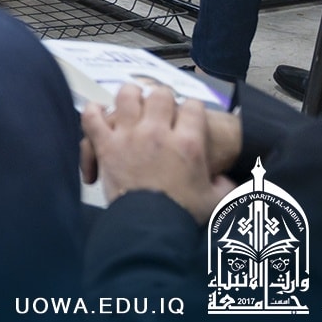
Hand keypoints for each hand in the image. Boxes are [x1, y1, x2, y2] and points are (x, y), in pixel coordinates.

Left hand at [80, 84, 232, 222]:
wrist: (151, 227)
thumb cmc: (184, 214)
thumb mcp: (215, 200)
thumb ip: (225, 186)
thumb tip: (228, 182)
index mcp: (188, 142)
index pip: (192, 107)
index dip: (192, 106)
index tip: (190, 111)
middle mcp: (158, 132)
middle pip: (159, 96)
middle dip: (162, 96)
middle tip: (160, 103)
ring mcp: (130, 136)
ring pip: (127, 98)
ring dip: (129, 95)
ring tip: (131, 98)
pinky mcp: (106, 145)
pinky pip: (93, 118)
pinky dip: (93, 111)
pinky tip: (97, 110)